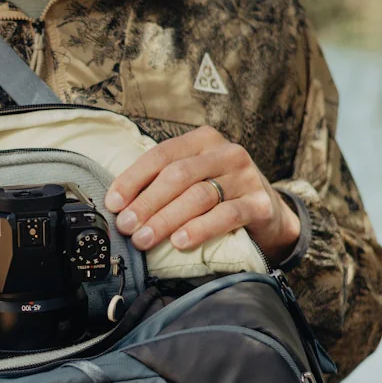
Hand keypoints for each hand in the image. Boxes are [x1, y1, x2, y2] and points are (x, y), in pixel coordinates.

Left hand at [103, 126, 300, 264]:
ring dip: (166, 219)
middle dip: (147, 203)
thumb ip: (161, 183)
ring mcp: (246, 177)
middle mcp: (226, 153)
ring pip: (199, 196)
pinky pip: (226, 215)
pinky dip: (199, 229)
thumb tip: (118, 206)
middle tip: (126, 226)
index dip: (133, 179)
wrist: (268, 212)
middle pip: (178, 176)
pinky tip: (180, 241)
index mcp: (202, 140)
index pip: (161, 155)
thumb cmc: (218, 194)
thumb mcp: (192, 179)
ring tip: (144, 238)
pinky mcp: (260, 203)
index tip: (113, 203)